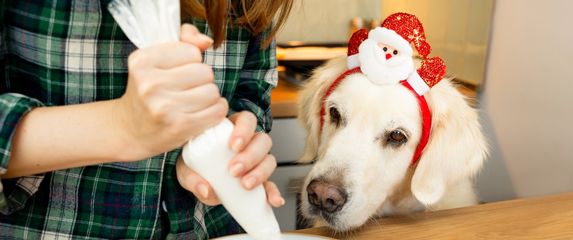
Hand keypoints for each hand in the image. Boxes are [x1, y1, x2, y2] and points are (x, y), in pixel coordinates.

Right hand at [115, 24, 227, 159]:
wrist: (130, 131)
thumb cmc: (148, 91)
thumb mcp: (155, 60)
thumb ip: (183, 40)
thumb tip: (206, 42)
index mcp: (142, 62)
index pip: (192, 51)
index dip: (191, 61)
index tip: (178, 72)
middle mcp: (150, 84)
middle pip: (205, 71)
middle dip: (201, 80)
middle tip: (186, 89)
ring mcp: (164, 107)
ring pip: (213, 91)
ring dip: (209, 96)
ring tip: (193, 102)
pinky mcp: (179, 126)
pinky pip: (217, 110)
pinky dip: (216, 110)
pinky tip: (203, 113)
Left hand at [176, 111, 284, 206]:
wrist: (202, 184)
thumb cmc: (195, 168)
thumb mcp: (186, 170)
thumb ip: (192, 178)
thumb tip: (206, 189)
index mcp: (232, 131)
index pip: (246, 120)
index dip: (244, 129)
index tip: (233, 146)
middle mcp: (249, 143)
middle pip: (262, 140)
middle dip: (251, 155)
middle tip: (234, 170)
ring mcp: (258, 162)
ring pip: (270, 160)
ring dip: (260, 172)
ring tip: (245, 184)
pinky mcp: (262, 181)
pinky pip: (272, 185)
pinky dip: (274, 193)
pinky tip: (274, 200)